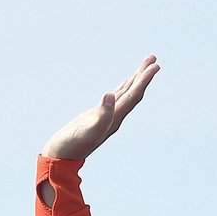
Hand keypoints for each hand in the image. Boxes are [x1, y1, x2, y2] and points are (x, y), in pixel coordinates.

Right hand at [41, 56, 159, 161]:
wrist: (62, 156)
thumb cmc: (72, 145)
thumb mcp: (88, 130)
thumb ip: (101, 115)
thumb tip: (110, 94)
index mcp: (115, 118)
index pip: (133, 96)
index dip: (144, 81)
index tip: (154, 66)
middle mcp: (114, 117)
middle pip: (134, 93)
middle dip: (143, 76)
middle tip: (153, 59)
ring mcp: (107, 116)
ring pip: (126, 94)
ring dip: (136, 80)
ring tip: (145, 65)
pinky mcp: (98, 115)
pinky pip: (115, 99)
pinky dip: (123, 89)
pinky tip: (125, 84)